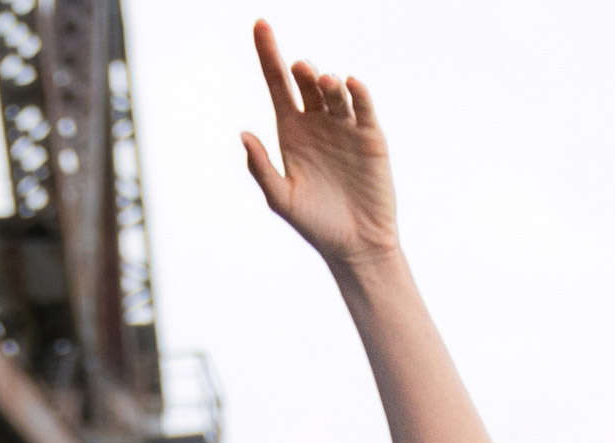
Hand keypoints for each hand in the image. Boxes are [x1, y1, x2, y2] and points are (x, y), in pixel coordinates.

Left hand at [242, 20, 397, 269]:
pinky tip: (350, 85)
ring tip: (325, 81)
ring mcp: (345, 128)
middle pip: (306, 82)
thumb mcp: (282, 200)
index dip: (268, 53)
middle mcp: (317, 123)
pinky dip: (358, 94)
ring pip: (334, 91)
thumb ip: (261, 169)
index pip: (277, 83)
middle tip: (302, 70)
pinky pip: (364, 108)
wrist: (357, 246)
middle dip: (303, 70)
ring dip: (329, 82)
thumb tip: (243, 134)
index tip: (260, 24)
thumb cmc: (316, 225)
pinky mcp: (371, 138)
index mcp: (291, 132)